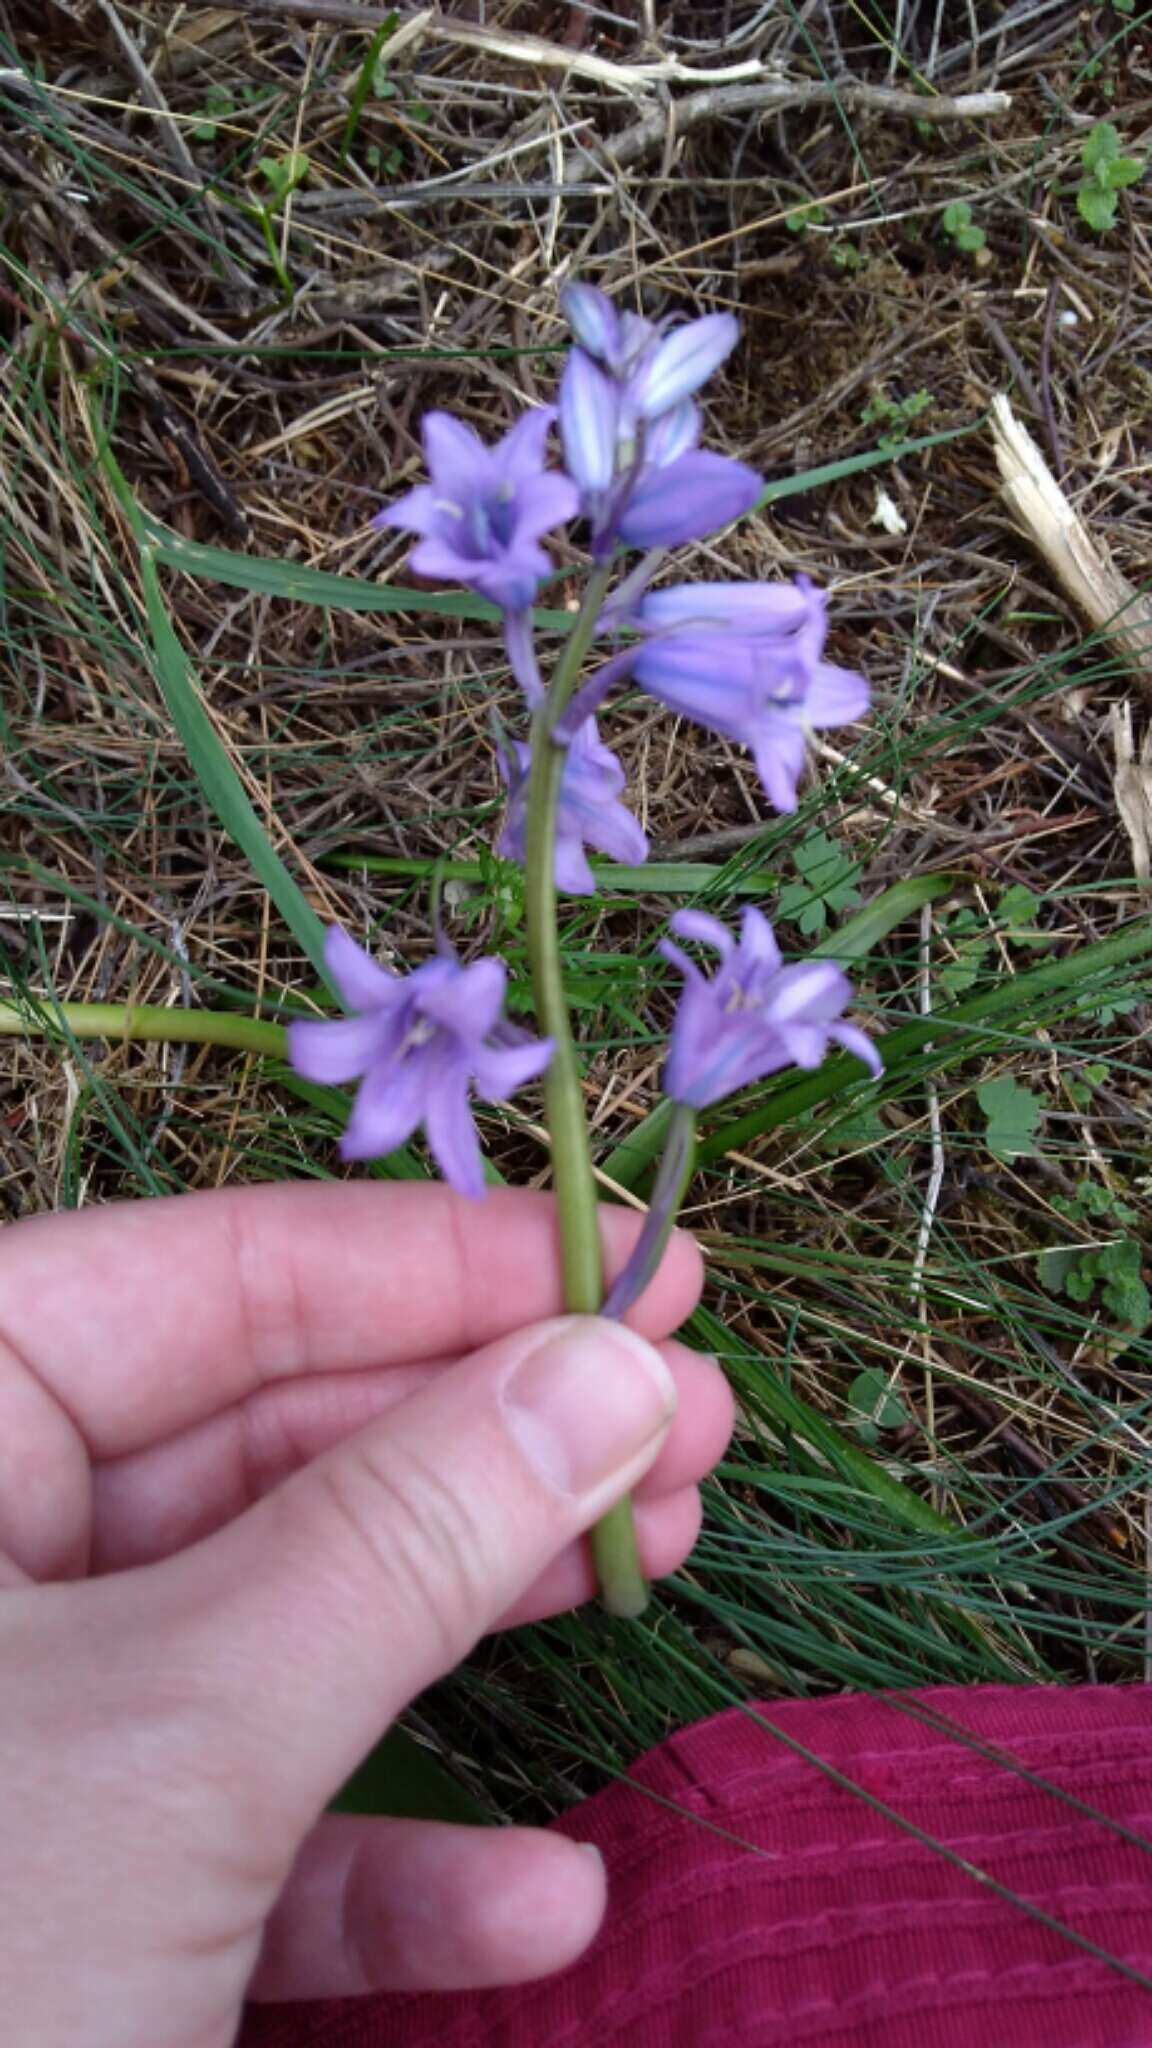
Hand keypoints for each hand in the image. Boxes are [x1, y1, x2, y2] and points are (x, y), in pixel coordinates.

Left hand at [0, 1183, 729, 2045]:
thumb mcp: (181, 1733)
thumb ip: (407, 1533)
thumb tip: (607, 1367)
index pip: (205, 1279)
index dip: (430, 1263)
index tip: (624, 1264)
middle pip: (260, 1440)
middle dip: (482, 1439)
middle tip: (689, 1423)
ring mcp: (23, 1740)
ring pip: (272, 1622)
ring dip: (472, 1612)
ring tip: (663, 1562)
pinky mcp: (65, 1904)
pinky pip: (238, 1836)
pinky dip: (384, 1869)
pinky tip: (534, 1907)